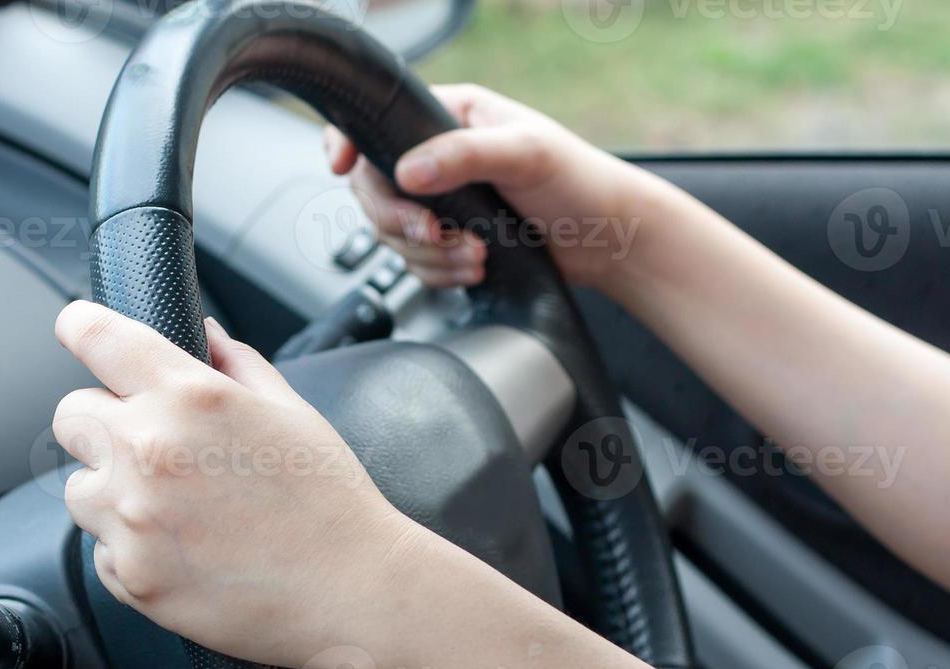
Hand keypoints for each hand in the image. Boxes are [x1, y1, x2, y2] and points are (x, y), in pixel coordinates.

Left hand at [51, 301, 426, 667]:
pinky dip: (132, 549)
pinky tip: (187, 550)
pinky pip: (100, 551)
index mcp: (188, 397)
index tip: (79, 330)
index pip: (95, 336)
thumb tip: (201, 333)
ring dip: (111, 491)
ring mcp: (133, 519)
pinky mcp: (132, 577)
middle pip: (71, 415)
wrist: (352, 591)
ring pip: (78, 489)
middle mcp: (148, 452)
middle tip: (151, 445)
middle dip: (103, 422)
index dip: (82, 326)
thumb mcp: (292, 411)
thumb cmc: (331, 502)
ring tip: (175, 509)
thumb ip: (234, 363)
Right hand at [325, 84, 646, 290]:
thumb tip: (408, 171)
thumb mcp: (526, 154)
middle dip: (403, 221)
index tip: (340, 168)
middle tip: (438, 234)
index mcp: (449, 115)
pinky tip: (476, 269)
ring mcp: (441, 202)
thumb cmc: (580, 181)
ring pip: (392, 235)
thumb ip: (465, 155)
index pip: (376, 123)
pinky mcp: (450, 241)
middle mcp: (437, 156)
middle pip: (373, 190)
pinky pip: (416, 264)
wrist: (608, 240)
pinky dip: (441, 273)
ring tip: (476, 255)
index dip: (348, 144)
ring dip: (430, 255)